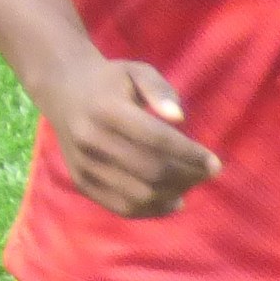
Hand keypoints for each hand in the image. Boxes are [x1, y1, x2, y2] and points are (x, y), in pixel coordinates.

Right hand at [35, 52, 221, 218]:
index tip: (216, 164)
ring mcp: (84, 165)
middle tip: (207, 174)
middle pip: (150, 170)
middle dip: (187, 177)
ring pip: (139, 194)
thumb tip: (179, 117)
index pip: (157, 139)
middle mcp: (91, 140)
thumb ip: (160, 89)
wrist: (63, 91)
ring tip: (191, 183)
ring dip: (173, 194)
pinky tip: (173, 200)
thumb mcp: (136, 71)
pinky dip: (153, 210)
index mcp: (106, 110)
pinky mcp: (82, 183)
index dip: (190, 155)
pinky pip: (122, 207)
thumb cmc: (110, 80)